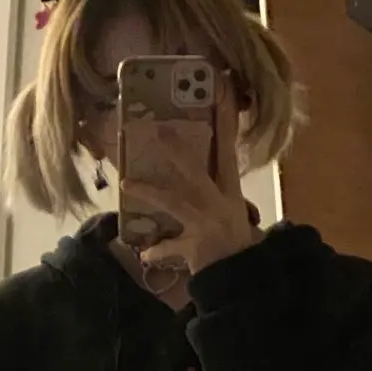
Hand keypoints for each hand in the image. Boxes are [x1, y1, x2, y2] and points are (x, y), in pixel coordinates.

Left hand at [120, 84, 257, 276]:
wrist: (244, 278)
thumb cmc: (237, 243)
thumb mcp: (233, 213)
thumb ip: (217, 192)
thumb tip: (195, 171)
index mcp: (231, 193)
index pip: (229, 153)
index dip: (225, 124)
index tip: (221, 92)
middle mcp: (220, 204)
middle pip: (196, 173)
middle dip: (177, 152)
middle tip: (156, 131)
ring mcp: (206, 226)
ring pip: (174, 203)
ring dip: (149, 193)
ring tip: (127, 184)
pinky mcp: (195, 248)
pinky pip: (170, 248)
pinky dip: (157, 253)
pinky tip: (144, 255)